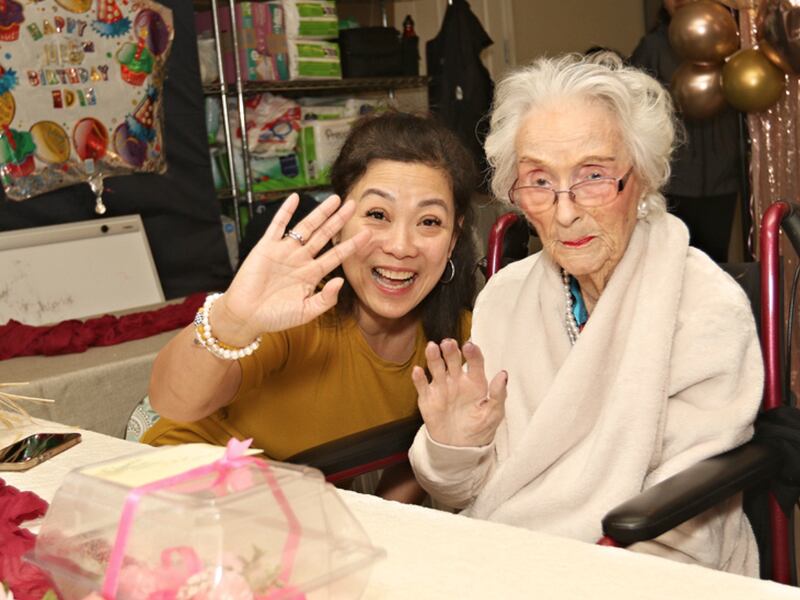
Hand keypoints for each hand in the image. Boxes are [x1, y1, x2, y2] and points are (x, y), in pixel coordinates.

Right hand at [212, 193, 369, 344]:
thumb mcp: (305, 312)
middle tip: (353, 204)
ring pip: (306, 227)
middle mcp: (300, 259)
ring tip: (334, 199)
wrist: (246, 316)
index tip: (368, 234)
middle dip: (338, 220)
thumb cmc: (275, 316)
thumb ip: (325, 299)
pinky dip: (285, 212)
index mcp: (312, 274)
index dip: (352, 245)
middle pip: (324, 235)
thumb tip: (341, 282)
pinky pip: (277, 226)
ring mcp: (284, 251)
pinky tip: (295, 198)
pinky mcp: (266, 248)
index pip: (336, 255)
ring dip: (320, 213)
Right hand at [412, 339, 506, 446]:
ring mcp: (441, 388)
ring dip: (434, 357)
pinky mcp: (427, 399)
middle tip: (449, 343)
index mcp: (475, 382)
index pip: (475, 362)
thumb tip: (503, 375)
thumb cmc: (478, 429)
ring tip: (432, 348)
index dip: (473, 354)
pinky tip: (418, 371)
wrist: (459, 449)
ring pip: (436, 368)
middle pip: (453, 360)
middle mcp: (457, 380)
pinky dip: (419, 378)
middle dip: (451, 351)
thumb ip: (498, 394)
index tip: (470, 347)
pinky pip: (422, 386)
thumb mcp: (493, 414)